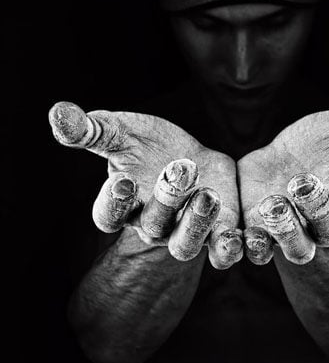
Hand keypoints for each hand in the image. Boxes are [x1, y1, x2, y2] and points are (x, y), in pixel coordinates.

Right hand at [49, 101, 242, 268]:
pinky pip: (221, 250)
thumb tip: (57, 113)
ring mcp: (183, 233)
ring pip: (186, 244)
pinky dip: (229, 247)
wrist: (192, 160)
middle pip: (153, 225)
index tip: (122, 181)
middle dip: (166, 199)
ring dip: (197, 224)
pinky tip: (238, 235)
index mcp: (123, 205)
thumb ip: (92, 130)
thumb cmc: (149, 147)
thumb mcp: (121, 132)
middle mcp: (150, 226)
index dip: (114, 202)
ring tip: (207, 195)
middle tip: (179, 169)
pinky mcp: (216, 232)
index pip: (108, 214)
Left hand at [238, 107, 328, 264]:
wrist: (280, 159)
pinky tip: (242, 232)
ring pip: (298, 249)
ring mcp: (295, 231)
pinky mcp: (263, 233)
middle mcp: (328, 221)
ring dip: (287, 232)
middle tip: (305, 182)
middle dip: (319, 209)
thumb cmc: (323, 143)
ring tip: (274, 204)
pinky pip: (259, 250)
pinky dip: (251, 246)